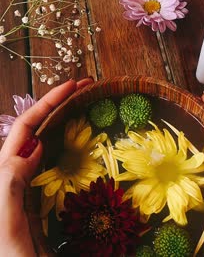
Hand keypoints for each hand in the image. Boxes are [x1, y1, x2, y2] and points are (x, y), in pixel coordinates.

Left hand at [0, 78, 92, 256]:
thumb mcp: (9, 228)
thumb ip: (9, 188)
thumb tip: (32, 147)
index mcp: (5, 175)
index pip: (25, 129)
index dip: (47, 103)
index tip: (72, 85)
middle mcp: (16, 173)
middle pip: (35, 127)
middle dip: (58, 102)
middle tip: (86, 87)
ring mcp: (29, 183)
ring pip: (44, 140)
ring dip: (63, 118)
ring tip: (85, 102)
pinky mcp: (41, 194)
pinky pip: (54, 160)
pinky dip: (67, 141)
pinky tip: (81, 139)